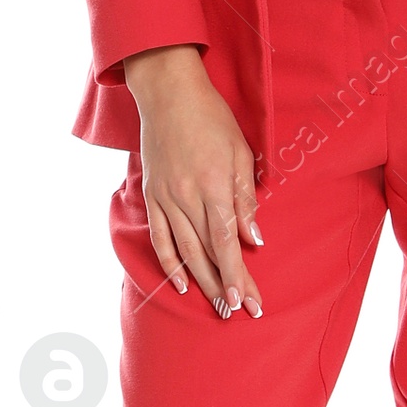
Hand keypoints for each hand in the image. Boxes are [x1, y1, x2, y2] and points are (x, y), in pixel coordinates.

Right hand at [121, 45, 264, 318]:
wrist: (168, 93)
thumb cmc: (212, 118)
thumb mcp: (241, 151)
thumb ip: (245, 198)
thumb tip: (254, 239)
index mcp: (214, 186)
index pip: (228, 243)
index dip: (238, 275)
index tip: (249, 302)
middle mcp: (187, 198)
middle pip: (208, 254)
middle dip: (225, 287)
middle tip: (239, 313)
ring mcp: (166, 198)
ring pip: (184, 251)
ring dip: (202, 283)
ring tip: (217, 306)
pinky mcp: (152, 196)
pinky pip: (159, 238)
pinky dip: (169, 264)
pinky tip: (182, 284)